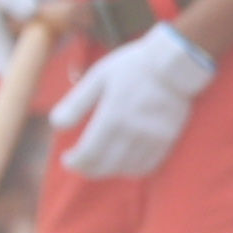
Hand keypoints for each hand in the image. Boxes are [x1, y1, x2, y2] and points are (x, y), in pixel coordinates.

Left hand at [49, 23, 214, 179]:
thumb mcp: (98, 77)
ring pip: (126, 169)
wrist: (176, 63)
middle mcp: (133, 132)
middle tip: (80, 163)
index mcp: (113, 116)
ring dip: (109, 170)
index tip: (68, 158)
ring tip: (100, 161)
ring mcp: (153, 138)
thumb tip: (56, 125)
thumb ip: (76, 103)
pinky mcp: (168, 140)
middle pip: (106, 166)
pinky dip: (131, 169)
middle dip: (88, 169)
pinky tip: (123, 160)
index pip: (89, 154)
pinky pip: (147, 166)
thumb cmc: (132, 66)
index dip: (75, 162)